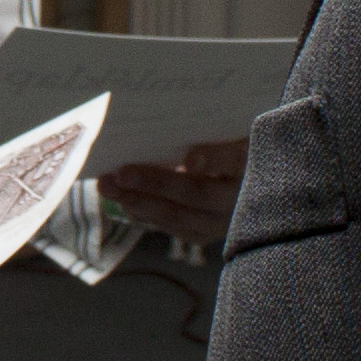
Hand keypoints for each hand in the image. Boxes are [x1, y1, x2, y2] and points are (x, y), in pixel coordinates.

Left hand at [97, 133, 250, 248]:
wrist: (249, 180)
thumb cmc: (230, 143)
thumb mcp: (228, 133)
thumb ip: (207, 133)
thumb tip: (166, 126)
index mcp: (252, 163)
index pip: (235, 160)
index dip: (214, 159)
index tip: (190, 157)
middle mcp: (241, 197)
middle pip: (198, 193)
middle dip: (156, 183)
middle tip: (121, 173)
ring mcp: (225, 222)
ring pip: (181, 216)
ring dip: (139, 201)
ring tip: (108, 187)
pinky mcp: (207, 234)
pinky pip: (175, 227)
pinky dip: (147, 213)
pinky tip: (124, 201)